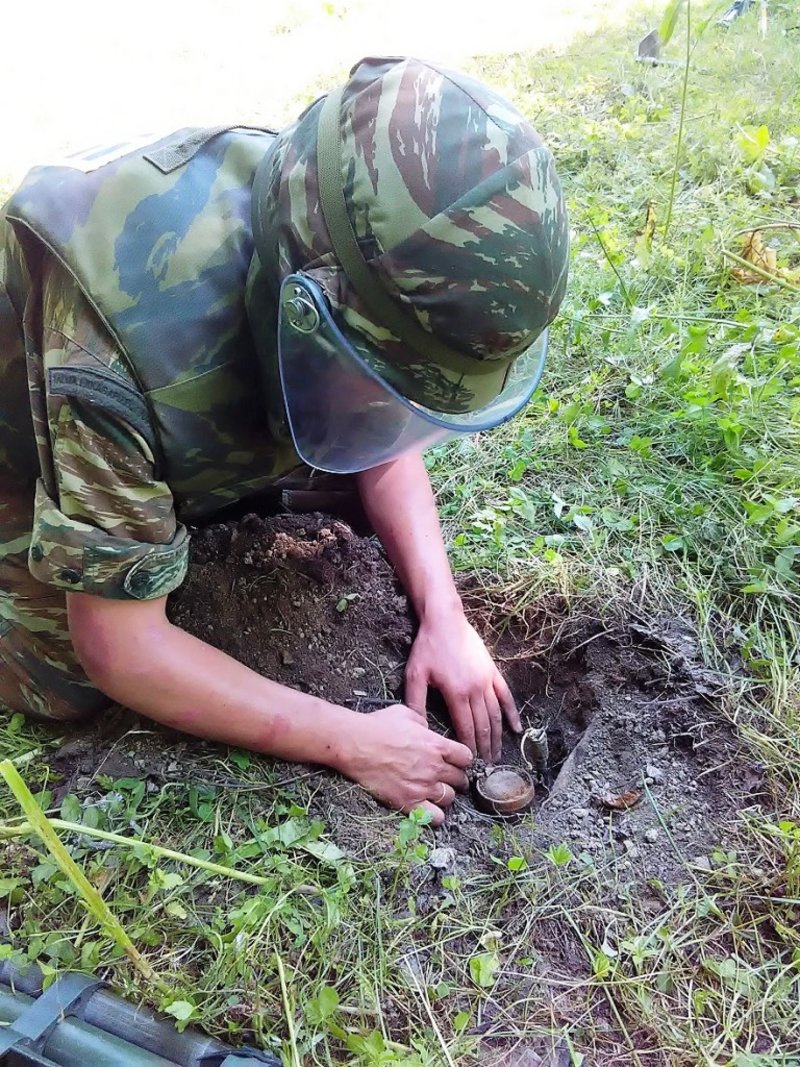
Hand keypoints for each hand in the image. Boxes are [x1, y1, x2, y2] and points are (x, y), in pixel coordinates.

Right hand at [338, 704, 471, 825]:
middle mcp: (435, 767)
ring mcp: (423, 787)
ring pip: (450, 798)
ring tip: (435, 792)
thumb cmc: (377, 726)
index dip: (461, 760)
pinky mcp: (409, 802)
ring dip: (445, 795)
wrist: (355, 744)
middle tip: (447, 778)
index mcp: (437, 745)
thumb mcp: (405, 713)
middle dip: (456, 778)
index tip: (455, 761)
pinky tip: (427, 808)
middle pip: (460, 779)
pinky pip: (435, 817)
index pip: (466, 758)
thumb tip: (427, 729)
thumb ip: (423, 722)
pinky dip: (435, 815)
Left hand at [404, 611, 520, 762]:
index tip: (470, 764)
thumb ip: (415, 703)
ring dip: (498, 736)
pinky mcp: (493, 672)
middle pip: (483, 725)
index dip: (469, 748)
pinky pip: (505, 696)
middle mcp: (475, 690)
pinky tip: (517, 728)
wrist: (445, 619)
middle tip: (487, 767)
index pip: (465, 728)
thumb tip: (418, 728)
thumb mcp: (415, 675)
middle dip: (485, 748)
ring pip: (496, 714)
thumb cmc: (427, 646)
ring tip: (498, 754)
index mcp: (456, 694)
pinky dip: (511, 713)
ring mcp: (487, 680)